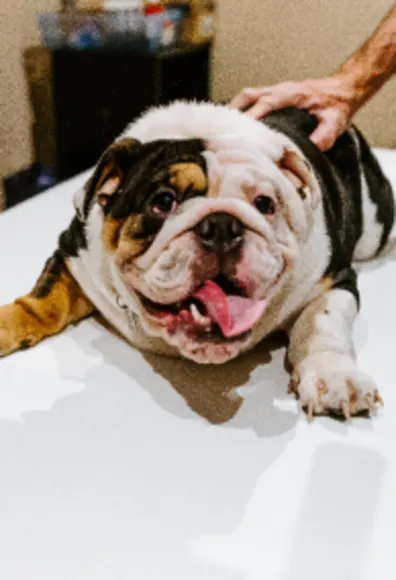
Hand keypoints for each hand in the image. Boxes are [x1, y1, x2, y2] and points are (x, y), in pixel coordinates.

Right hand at [229, 75, 360, 150]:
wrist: (343, 91)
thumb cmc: (337, 106)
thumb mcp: (335, 122)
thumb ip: (324, 135)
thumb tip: (309, 149)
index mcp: (292, 94)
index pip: (265, 103)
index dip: (250, 117)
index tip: (238, 131)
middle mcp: (279, 90)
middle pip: (247, 96)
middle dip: (233, 113)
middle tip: (222, 132)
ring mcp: (275, 92)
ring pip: (246, 97)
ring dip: (233, 111)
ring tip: (222, 130)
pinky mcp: (273, 97)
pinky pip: (250, 100)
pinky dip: (238, 110)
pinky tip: (232, 125)